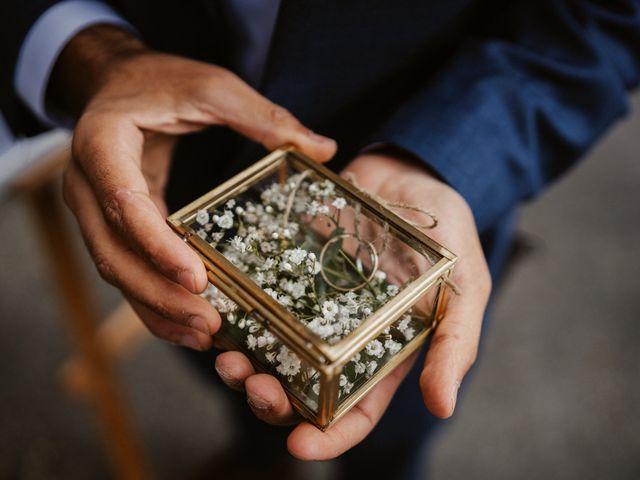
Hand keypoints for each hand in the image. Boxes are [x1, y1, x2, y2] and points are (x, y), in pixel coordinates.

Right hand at [59, 26, 336, 348]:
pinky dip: (154, 300)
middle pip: (113, 253)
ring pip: (116, 272)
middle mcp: (87, 184)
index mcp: (103, 143)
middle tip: (209, 325)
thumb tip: (323, 149)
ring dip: (156, 310)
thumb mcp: (211, 87)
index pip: (124, 202)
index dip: (157, 245)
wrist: (114, 84)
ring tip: (205, 337)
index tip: (198, 279)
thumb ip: (262, 116)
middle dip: (159, 295)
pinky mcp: (112, 226)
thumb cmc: (160, 81)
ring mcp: (94, 210)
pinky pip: (127, 269)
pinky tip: (188, 323)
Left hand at [215, 152, 491, 458]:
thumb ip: (455, 343)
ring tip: (228, 357)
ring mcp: (309, 306)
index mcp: (381, 355)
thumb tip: (442, 407)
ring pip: (269, 353)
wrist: (408, 175)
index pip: (355, 413)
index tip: (297, 447)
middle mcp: (340, 340)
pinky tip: (220, 317)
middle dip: (272, 400)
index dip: (328, 439)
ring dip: (245, 365)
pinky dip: (236, 315)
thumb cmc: (446, 234)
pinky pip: (255, 301)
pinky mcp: (287, 272)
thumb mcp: (463, 287)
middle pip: (300, 391)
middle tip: (253, 386)